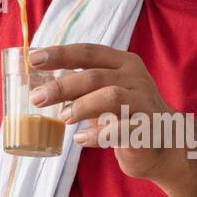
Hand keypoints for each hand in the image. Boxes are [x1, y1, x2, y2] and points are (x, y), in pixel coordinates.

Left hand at [27, 44, 189, 183]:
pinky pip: (119, 129)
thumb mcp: (106, 92)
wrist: (164, 144)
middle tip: (37, 98)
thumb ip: (82, 85)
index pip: (88, 52)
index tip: (33, 59)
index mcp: (124, 63)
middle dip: (62, 86)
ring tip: (63, 118)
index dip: (60, 54)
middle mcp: (136, 78)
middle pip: (94, 75)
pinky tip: (80, 139)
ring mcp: (144, 102)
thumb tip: (41, 85)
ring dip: (81, 107)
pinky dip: (95, 134)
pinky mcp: (147, 128)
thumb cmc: (126, 115)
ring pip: (110, 96)